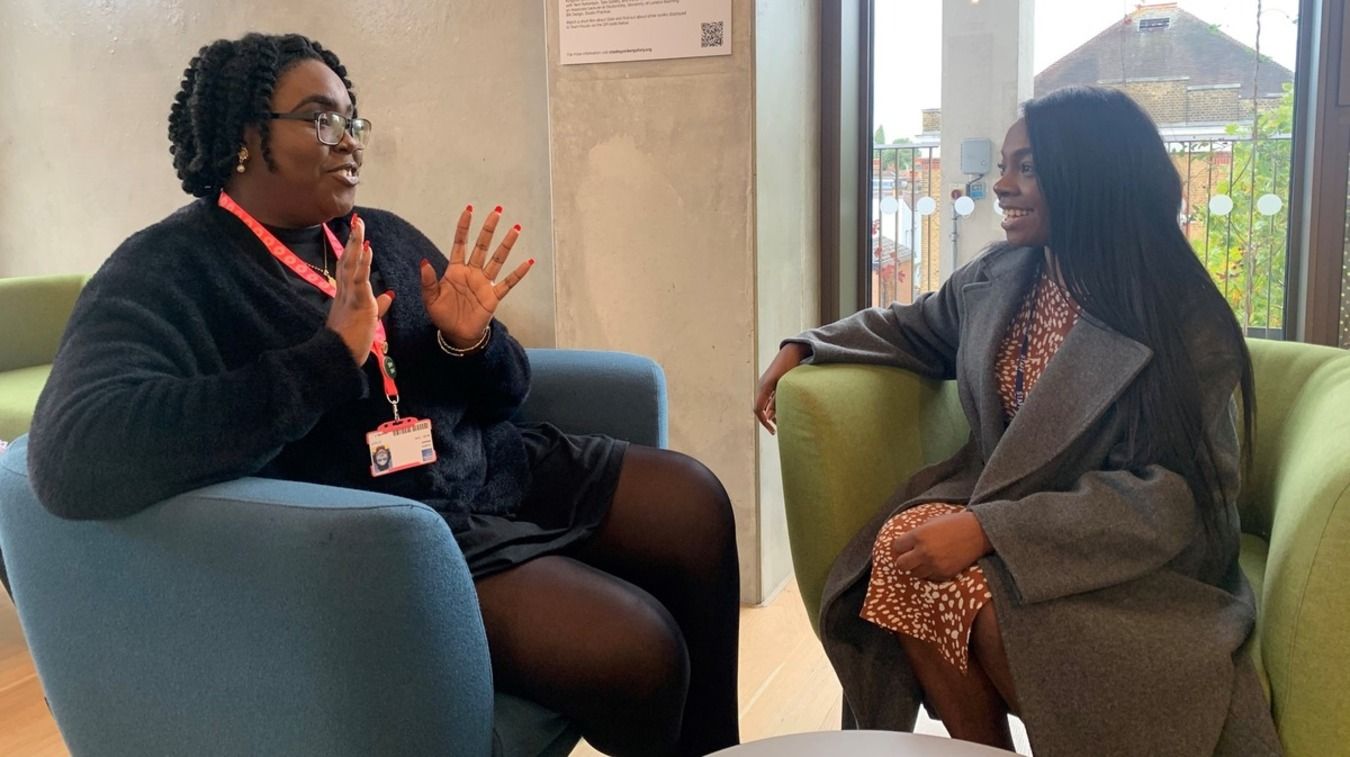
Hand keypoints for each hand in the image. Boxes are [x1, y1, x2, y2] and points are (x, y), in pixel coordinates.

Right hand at [326, 214, 393, 364]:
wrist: (340, 358)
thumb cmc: (352, 343)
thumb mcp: (368, 319)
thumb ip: (379, 305)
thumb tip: (389, 295)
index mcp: (346, 296)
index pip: (348, 268)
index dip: (352, 251)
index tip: (356, 236)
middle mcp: (344, 292)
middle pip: (347, 261)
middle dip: (352, 240)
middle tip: (357, 221)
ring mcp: (349, 296)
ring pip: (351, 265)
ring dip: (356, 244)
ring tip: (360, 225)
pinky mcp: (358, 303)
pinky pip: (360, 279)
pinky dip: (363, 262)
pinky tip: (367, 248)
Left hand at [421, 204, 532, 347]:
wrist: (456, 335)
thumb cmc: (442, 315)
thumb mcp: (430, 298)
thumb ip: (428, 280)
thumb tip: (423, 261)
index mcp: (455, 270)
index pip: (460, 243)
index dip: (464, 227)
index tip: (469, 210)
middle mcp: (472, 272)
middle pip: (482, 246)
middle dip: (489, 229)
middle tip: (497, 211)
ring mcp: (484, 283)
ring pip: (497, 259)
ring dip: (506, 245)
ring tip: (516, 229)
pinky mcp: (493, 296)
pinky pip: (508, 283)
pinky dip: (518, 274)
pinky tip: (528, 262)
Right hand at [754, 342, 811, 433]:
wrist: (793, 351)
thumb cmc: (791, 366)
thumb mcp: (785, 385)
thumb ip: (778, 400)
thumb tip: (771, 417)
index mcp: (764, 387)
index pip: (758, 410)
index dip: (764, 423)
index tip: (773, 431)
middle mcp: (762, 386)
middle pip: (761, 408)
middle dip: (769, 419)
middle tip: (779, 428)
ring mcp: (766, 384)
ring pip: (765, 404)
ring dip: (773, 413)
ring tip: (784, 418)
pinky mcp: (771, 383)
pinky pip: (769, 398)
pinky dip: (775, 405)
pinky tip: (784, 408)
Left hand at [891, 512, 992, 581]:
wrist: (978, 532)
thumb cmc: (954, 523)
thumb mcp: (931, 522)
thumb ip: (916, 533)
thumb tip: (903, 544)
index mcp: (919, 535)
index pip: (896, 547)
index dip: (900, 546)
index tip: (904, 546)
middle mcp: (924, 552)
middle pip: (901, 565)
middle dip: (904, 560)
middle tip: (910, 556)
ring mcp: (935, 565)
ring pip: (914, 573)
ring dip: (917, 567)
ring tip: (925, 560)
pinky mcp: (945, 574)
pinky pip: (930, 578)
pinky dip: (930, 573)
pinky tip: (936, 564)